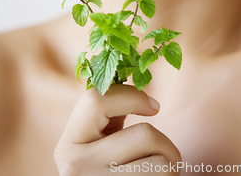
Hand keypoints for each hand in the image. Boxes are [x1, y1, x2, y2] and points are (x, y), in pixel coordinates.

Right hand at [54, 83, 181, 174]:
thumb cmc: (102, 166)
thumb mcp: (96, 137)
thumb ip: (109, 110)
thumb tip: (138, 74)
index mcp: (68, 142)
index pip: (97, 99)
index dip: (132, 96)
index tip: (153, 106)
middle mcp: (77, 167)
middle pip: (144, 135)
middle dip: (164, 140)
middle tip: (164, 150)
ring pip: (162, 164)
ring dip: (172, 164)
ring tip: (161, 169)